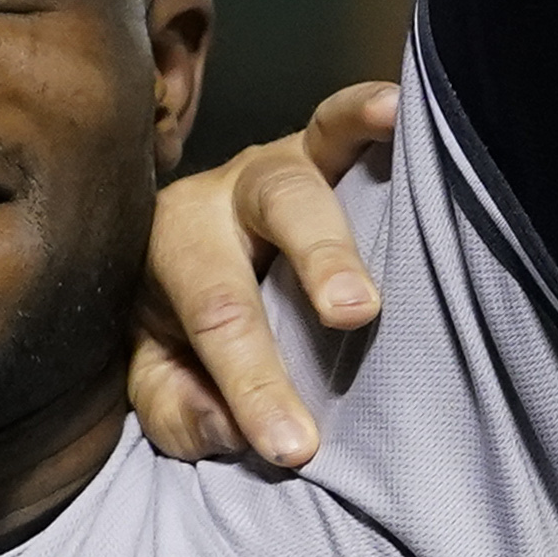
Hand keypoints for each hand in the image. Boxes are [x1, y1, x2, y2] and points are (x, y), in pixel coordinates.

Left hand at [130, 80, 399, 470]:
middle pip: (265, 228)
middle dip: (314, 266)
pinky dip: (364, 112)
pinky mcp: (315, 148)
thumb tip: (232, 431)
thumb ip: (182, 412)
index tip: (296, 448)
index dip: (257, 385)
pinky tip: (397, 108)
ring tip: (388, 229)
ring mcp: (272, 166)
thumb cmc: (179, 327)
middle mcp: (219, 198)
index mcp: (173, 250)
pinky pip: (334, 124)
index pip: (219, 319)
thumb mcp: (160, 379)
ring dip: (347, 204)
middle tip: (353, 315)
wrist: (175, 251)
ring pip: (303, 177)